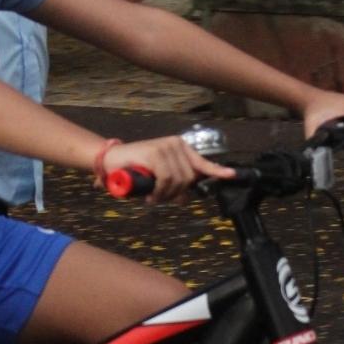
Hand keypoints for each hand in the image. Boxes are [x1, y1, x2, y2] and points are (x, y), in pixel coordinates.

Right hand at [108, 135, 233, 202]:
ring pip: (178, 181)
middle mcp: (175, 145)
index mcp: (180, 148)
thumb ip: (174, 182)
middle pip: (189, 179)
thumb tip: (186, 198)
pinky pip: (166, 179)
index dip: (217, 171)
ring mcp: (165, 147)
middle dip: (177, 194)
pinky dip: (159, 192)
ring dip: (166, 196)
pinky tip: (151, 197)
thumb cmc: (135, 169)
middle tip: (161, 199)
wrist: (111, 160)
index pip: (202, 162)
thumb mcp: (159, 176)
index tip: (232, 175)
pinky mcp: (155, 154)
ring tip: (154, 198)